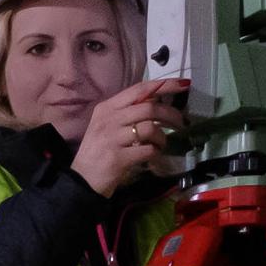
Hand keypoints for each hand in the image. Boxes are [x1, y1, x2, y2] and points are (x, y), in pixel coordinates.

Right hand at [71, 77, 187, 198]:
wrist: (82, 180)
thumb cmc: (98, 151)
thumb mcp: (107, 126)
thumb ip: (128, 113)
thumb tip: (157, 102)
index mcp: (107, 108)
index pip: (139, 90)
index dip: (164, 85)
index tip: (183, 85)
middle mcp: (108, 120)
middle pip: (149, 108)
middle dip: (171, 115)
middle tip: (181, 123)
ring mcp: (112, 139)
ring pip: (150, 129)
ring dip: (162, 137)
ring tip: (161, 144)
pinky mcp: (117, 158)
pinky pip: (147, 150)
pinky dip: (155, 152)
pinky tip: (153, 154)